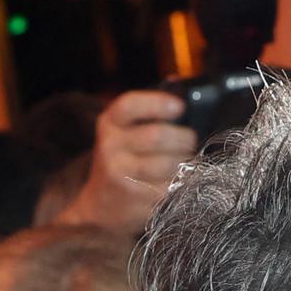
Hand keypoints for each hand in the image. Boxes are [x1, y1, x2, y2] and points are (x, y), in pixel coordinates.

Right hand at [56, 89, 197, 234]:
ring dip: (188, 163)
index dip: (157, 103)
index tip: (179, 107)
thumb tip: (180, 82)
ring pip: (169, 164)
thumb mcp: (125, 133)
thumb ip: (149, 112)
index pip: (130, 105)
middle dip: (184, 138)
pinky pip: (173, 188)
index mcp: (109, 123)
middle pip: (158, 136)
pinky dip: (185, 184)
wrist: (100, 208)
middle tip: (190, 142)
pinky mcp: (137, 200)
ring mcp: (122, 175)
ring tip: (187, 163)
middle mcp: (111, 147)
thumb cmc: (124, 163)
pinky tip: (183, 182)